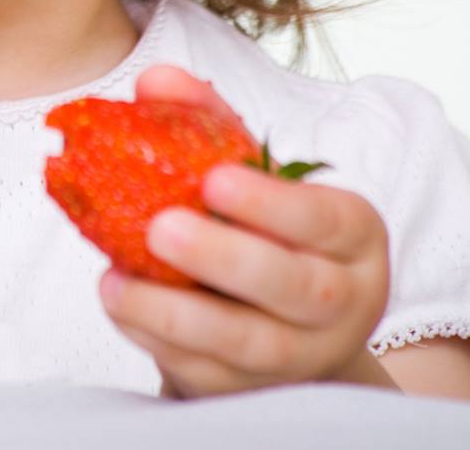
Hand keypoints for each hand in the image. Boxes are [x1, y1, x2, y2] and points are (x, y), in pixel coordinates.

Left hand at [96, 65, 391, 397]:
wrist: (287, 322)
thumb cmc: (268, 229)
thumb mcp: (253, 173)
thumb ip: (208, 121)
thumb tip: (154, 80)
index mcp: (353, 236)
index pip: (325, 220)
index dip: (271, 204)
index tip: (213, 179)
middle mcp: (341, 301)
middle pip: (294, 288)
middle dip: (225, 258)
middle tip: (161, 227)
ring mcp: (301, 354)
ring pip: (248, 343)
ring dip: (176, 314)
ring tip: (116, 282)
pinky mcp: (253, 389)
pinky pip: (208, 372)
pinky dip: (159, 341)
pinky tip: (121, 306)